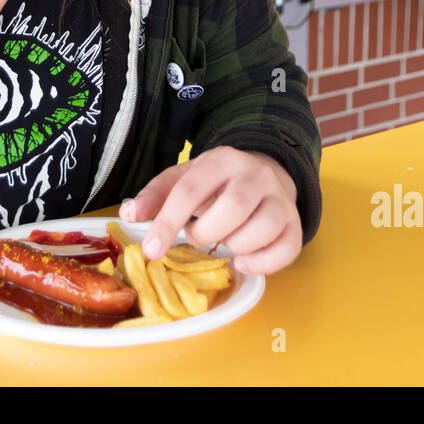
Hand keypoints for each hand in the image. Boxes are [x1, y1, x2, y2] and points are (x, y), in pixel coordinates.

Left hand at [120, 146, 301, 275]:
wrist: (264, 171)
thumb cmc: (216, 182)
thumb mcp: (183, 179)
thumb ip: (155, 196)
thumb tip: (128, 215)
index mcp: (221, 160)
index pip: (191, 190)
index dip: (168, 222)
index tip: (152, 249)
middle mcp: (254, 175)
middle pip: (232, 208)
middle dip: (207, 233)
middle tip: (198, 238)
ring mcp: (280, 198)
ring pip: (262, 228)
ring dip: (235, 247)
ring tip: (224, 244)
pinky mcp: (295, 222)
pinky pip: (287, 249)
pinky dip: (263, 264)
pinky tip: (243, 263)